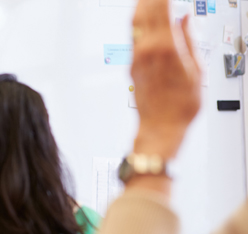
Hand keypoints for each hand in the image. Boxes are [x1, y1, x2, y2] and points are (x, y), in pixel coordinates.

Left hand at [131, 0, 200, 158]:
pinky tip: (142, 18)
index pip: (162, 10)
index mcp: (166, 48)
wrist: (160, 127)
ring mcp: (136, 58)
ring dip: (141, 7)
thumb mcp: (196, 70)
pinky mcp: (131, 65)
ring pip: (135, 23)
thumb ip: (189, 40)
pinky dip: (138, 22)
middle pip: (145, 13)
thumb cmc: (180, 106)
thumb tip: (185, 19)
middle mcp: (147, 50)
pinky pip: (133, 37)